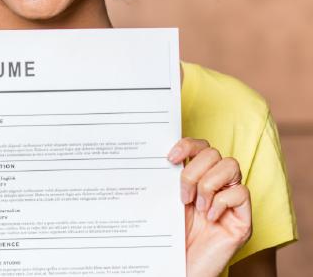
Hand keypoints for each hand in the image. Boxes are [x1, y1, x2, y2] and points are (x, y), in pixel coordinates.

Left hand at [168, 138, 251, 276]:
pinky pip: (241, 192)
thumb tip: (165, 155)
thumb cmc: (175, 236)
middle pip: (214, 153)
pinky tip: (210, 217)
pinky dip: (222, 201)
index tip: (171, 158)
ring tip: (198, 206)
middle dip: (195, 170)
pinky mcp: (243, 218)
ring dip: (209, 184)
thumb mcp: (169, 201)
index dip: (188, 145)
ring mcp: (232, 200)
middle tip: (183, 196)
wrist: (184, 268)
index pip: (201, 146)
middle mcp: (218, 184)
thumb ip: (172, 178)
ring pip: (231, 165)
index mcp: (199, 177)